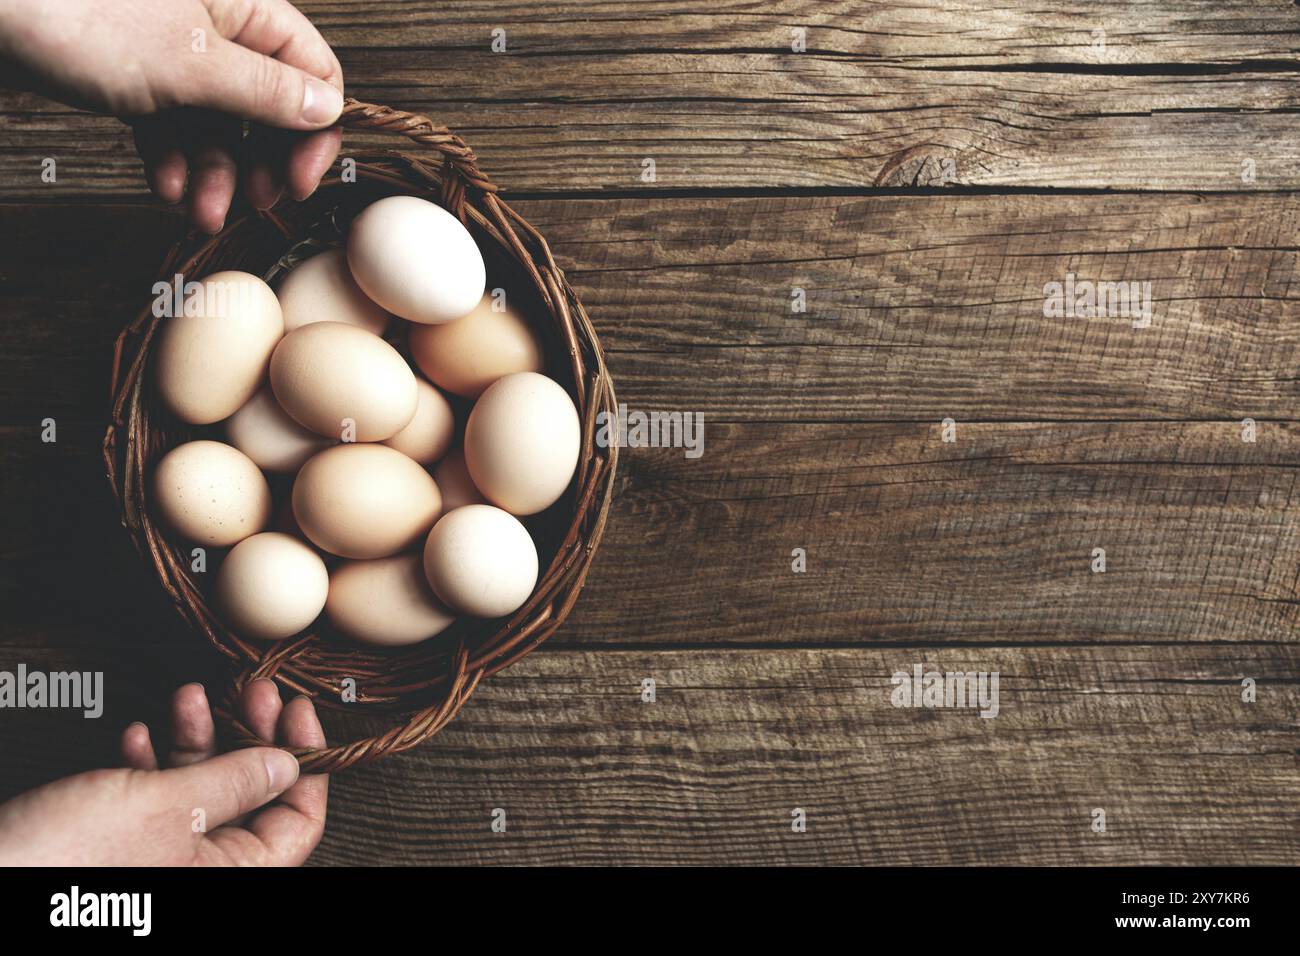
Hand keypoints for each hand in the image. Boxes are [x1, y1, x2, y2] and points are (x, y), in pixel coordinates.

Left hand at [0, 0, 344, 230]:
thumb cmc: (77, 13)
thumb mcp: (190, 64)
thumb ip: (266, 91)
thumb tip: (328, 109)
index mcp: (244, 3)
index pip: (312, 71)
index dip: (314, 130)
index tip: (299, 177)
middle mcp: (214, 24)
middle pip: (269, 104)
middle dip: (263, 160)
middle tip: (261, 200)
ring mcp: (173, 51)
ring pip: (219, 123)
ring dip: (217, 174)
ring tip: (204, 210)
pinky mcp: (135, 74)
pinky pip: (174, 125)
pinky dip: (174, 160)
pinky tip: (166, 185)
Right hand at [0, 680, 327, 865]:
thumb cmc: (66, 862)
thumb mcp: (167, 807)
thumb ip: (234, 782)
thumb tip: (288, 763)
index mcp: (231, 878)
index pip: (298, 824)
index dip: (306, 763)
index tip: (298, 713)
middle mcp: (201, 874)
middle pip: (251, 799)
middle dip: (249, 736)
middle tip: (253, 692)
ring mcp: (159, 862)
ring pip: (198, 792)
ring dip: (195, 738)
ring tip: (188, 697)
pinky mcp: (119, 849)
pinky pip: (152, 803)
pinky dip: (149, 764)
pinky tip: (139, 734)